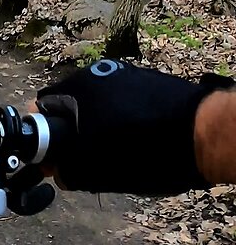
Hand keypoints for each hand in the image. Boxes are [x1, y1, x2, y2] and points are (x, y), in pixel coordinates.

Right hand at [35, 59, 218, 194]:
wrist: (203, 135)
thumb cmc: (140, 150)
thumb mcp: (93, 171)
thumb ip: (65, 170)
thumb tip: (58, 170)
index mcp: (76, 87)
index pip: (41, 108)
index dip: (43, 136)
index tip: (53, 158)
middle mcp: (97, 73)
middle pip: (70, 105)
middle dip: (72, 132)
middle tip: (84, 159)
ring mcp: (126, 74)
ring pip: (98, 104)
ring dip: (98, 125)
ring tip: (115, 152)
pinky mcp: (151, 81)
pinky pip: (125, 102)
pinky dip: (124, 120)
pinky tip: (139, 141)